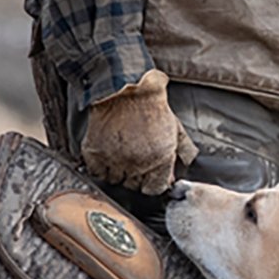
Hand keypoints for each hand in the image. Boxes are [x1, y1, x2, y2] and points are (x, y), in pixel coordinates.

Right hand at [81, 69, 197, 194]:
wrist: (125, 88)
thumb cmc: (151, 106)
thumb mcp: (176, 127)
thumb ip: (182, 151)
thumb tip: (181, 170)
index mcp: (161, 159)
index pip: (155, 189)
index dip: (152, 183)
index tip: (149, 176)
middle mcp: (138, 164)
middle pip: (134, 186)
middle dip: (136, 177)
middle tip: (134, 159)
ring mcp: (115, 160)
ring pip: (115, 181)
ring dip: (118, 172)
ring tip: (120, 155)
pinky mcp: (95, 153)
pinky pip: (97, 173)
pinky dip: (100, 167)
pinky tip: (107, 154)